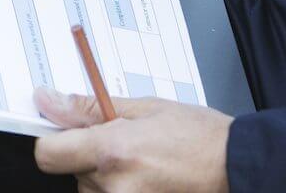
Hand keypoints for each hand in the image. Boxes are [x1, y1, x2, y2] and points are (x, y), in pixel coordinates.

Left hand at [33, 87, 231, 192]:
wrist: (238, 167)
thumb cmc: (199, 137)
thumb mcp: (143, 108)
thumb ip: (89, 108)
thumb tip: (49, 101)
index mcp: (113, 152)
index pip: (48, 154)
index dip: (53, 141)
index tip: (65, 134)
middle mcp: (115, 187)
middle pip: (73, 173)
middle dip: (91, 157)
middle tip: (127, 146)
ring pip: (92, 190)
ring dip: (107, 178)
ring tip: (143, 164)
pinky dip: (120, 190)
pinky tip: (148, 180)